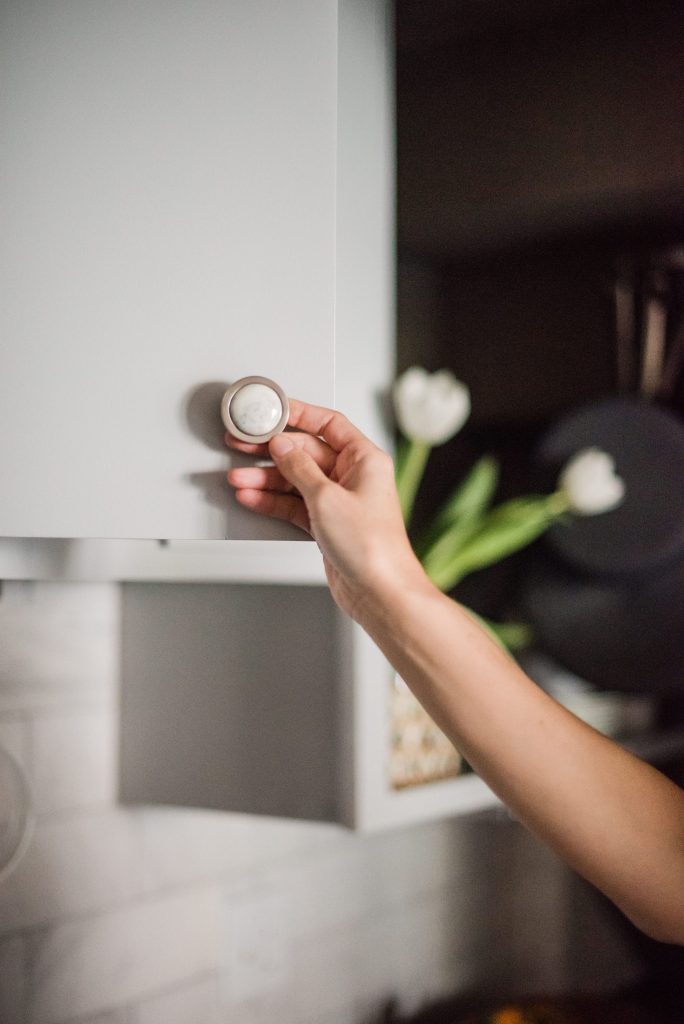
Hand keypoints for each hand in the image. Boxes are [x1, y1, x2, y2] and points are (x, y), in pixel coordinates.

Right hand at [226, 399, 424, 620]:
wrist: (379, 592)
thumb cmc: (372, 546)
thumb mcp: (326, 497)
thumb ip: (300, 467)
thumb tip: (282, 445)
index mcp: (365, 459)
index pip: (328, 424)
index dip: (299, 414)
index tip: (271, 410)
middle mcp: (353, 477)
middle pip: (306, 452)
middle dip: (272, 452)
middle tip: (242, 444)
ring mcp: (339, 501)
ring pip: (295, 481)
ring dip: (266, 480)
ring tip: (238, 478)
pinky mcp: (327, 523)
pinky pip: (294, 504)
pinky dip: (272, 502)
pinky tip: (252, 497)